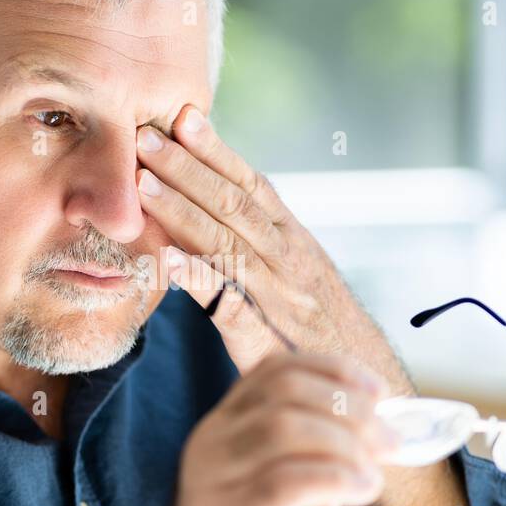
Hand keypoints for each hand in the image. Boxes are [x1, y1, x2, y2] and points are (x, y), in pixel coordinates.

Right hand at [118, 352, 398, 505]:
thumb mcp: (294, 499)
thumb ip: (320, 461)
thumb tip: (372, 434)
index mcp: (225, 427)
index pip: (276, 369)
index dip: (334, 370)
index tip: (378, 393)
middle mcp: (211, 442)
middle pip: (285, 389)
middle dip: (349, 406)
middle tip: (389, 442)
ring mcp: (212, 479)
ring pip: (286, 427)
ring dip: (348, 444)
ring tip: (373, 475)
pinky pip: (288, 480)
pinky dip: (338, 477)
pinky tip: (360, 492)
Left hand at [136, 105, 412, 392]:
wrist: (363, 388)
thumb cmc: (321, 328)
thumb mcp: (302, 273)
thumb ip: (265, 238)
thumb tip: (224, 198)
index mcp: (293, 241)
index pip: (252, 186)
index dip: (218, 151)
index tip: (184, 117)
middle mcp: (287, 260)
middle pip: (233, 206)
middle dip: (187, 168)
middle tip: (145, 135)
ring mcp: (277, 298)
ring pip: (225, 244)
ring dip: (183, 212)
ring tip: (143, 185)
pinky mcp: (264, 340)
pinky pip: (229, 306)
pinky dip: (199, 281)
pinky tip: (167, 261)